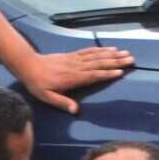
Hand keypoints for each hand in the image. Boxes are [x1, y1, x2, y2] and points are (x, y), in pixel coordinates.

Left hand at [15, 47, 133, 114]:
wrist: (28, 65)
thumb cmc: (37, 84)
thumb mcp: (46, 97)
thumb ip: (61, 102)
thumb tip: (75, 110)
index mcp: (72, 78)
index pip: (93, 75)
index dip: (107, 74)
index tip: (120, 72)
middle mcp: (76, 67)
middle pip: (99, 63)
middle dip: (115, 61)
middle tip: (131, 59)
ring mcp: (75, 59)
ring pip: (97, 56)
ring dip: (112, 54)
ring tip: (125, 53)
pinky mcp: (73, 55)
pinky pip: (89, 51)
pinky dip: (100, 49)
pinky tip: (109, 48)